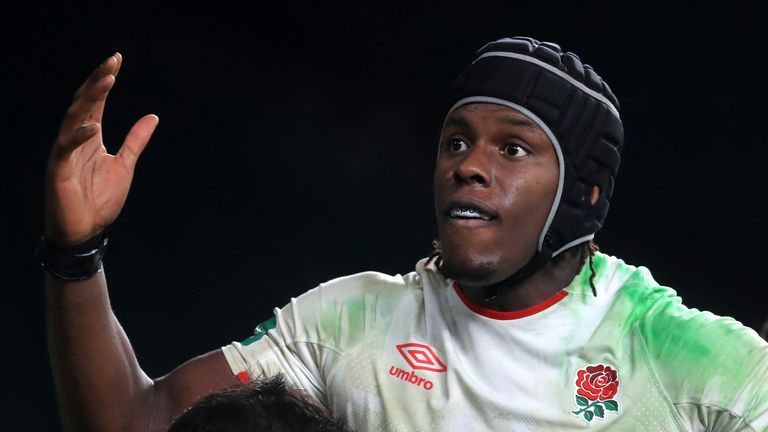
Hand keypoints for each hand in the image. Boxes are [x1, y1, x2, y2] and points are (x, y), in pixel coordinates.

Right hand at [45, 53, 157, 244]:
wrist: (84, 230)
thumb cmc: (99, 199)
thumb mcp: (125, 164)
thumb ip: (136, 141)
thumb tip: (153, 116)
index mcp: (90, 136)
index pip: (96, 102)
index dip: (105, 81)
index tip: (117, 60)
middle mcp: (75, 139)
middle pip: (84, 103)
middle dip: (98, 81)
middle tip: (112, 62)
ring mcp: (65, 153)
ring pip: (74, 118)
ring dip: (89, 99)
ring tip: (106, 80)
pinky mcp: (58, 169)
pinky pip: (66, 148)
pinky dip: (79, 136)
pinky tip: (93, 126)